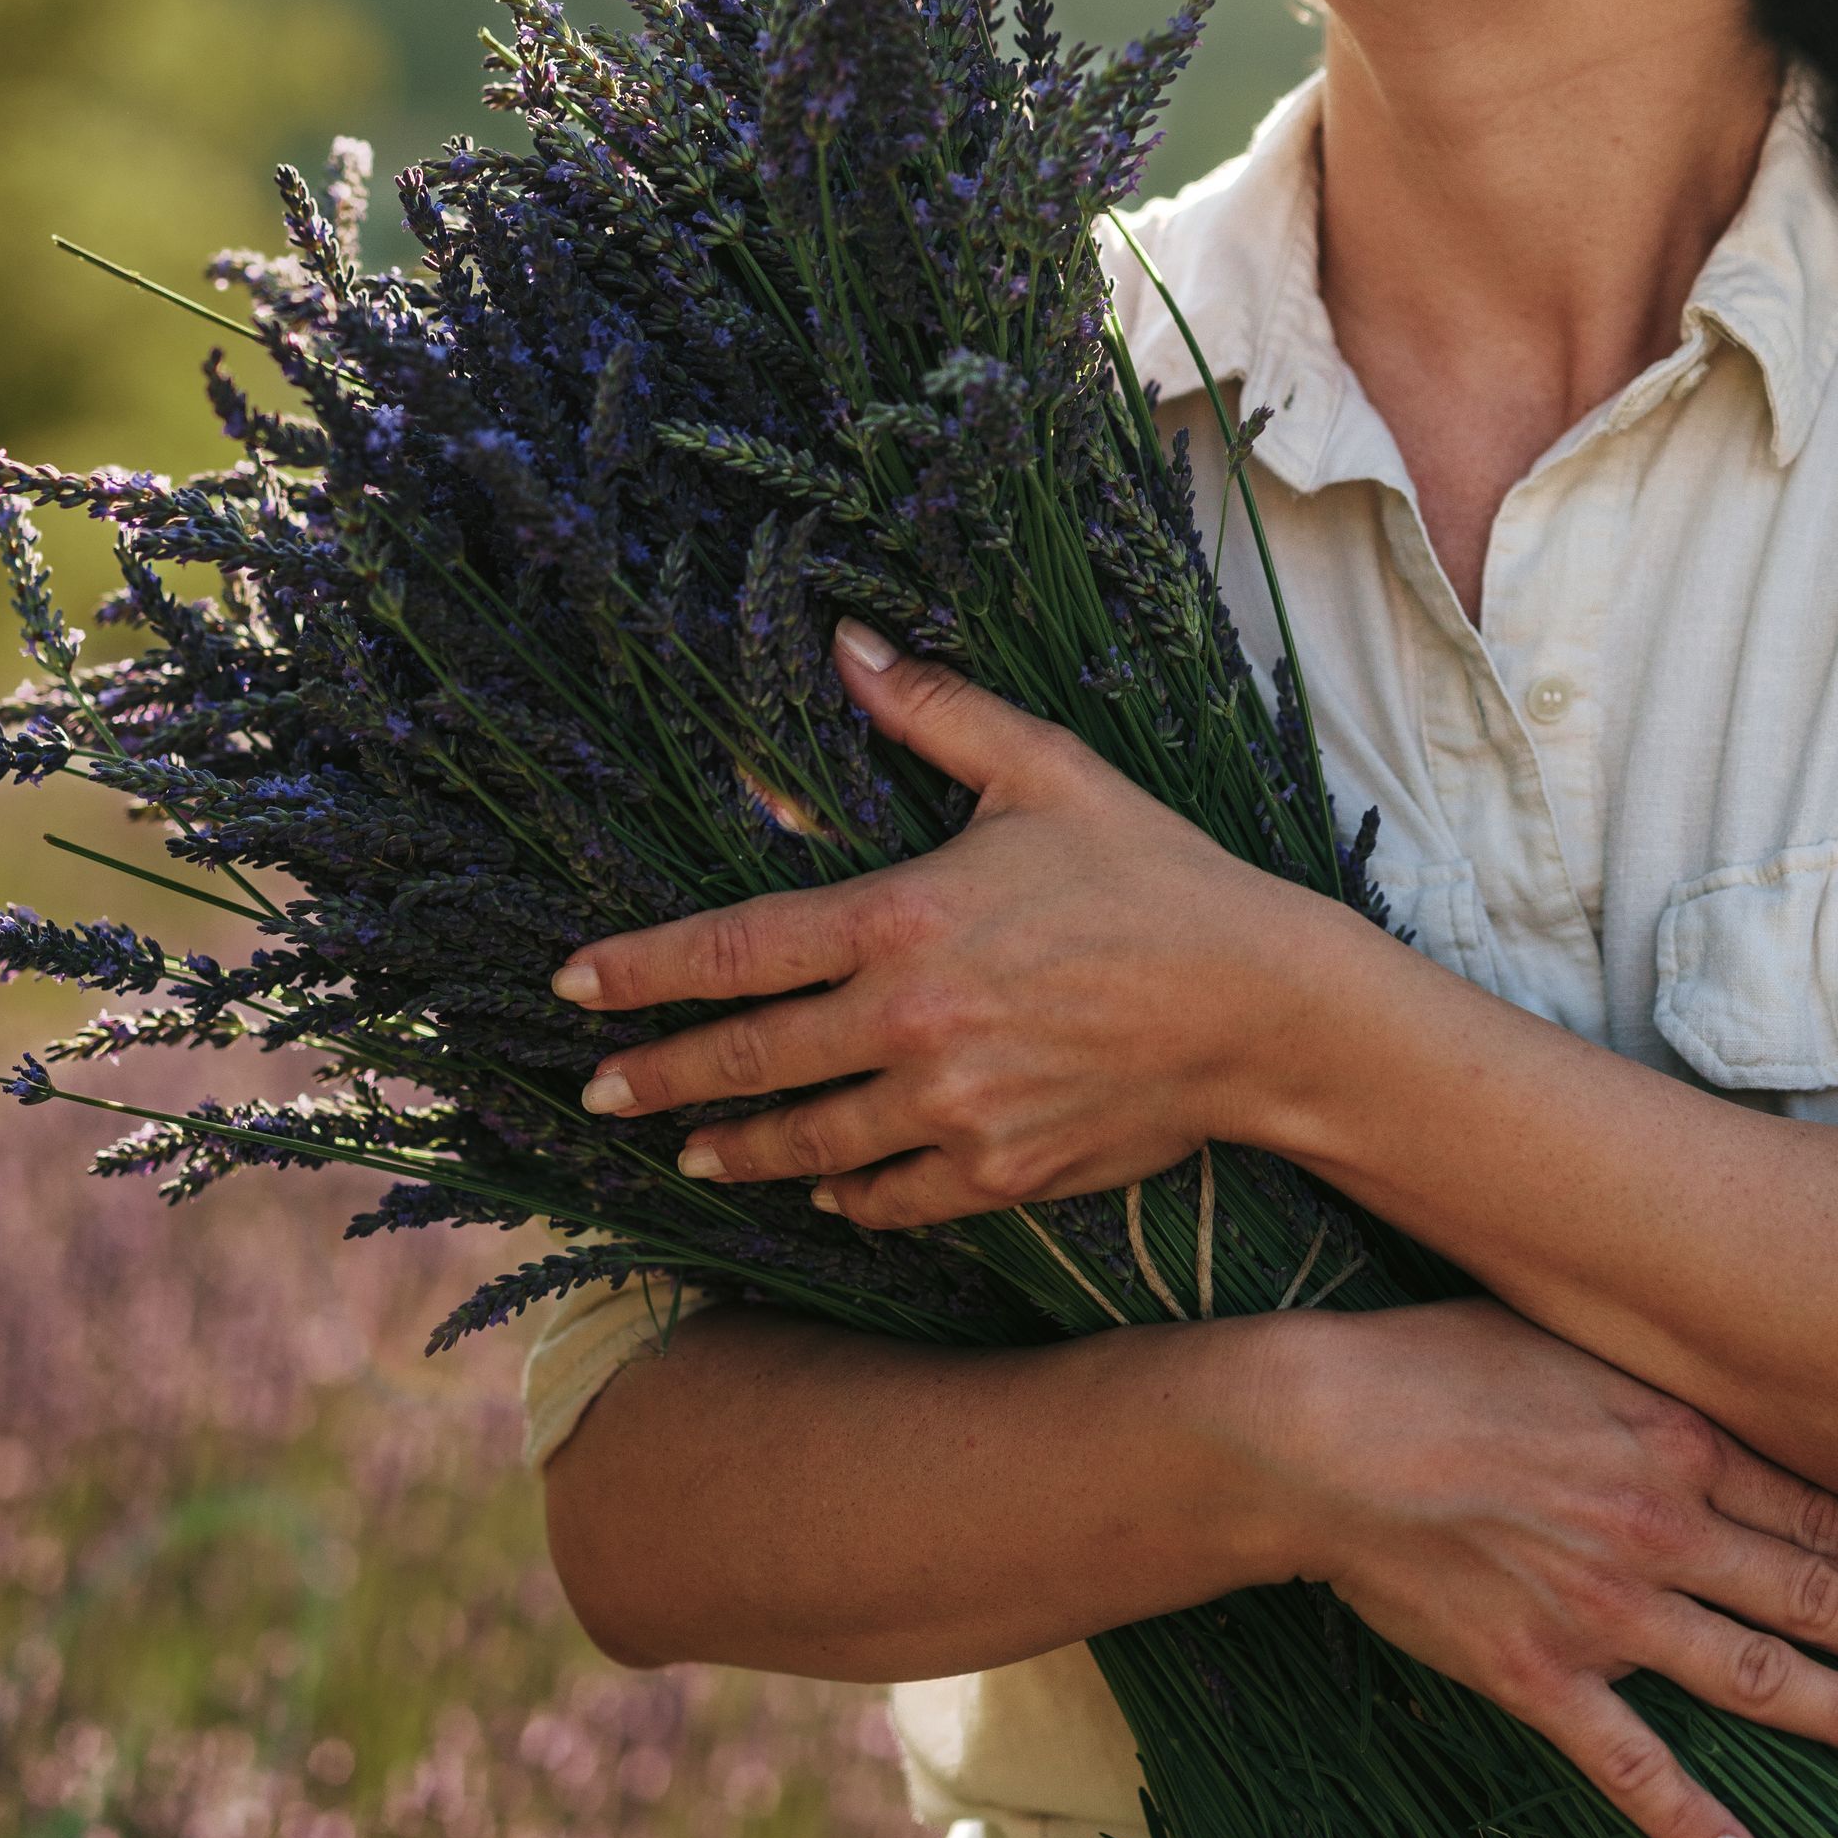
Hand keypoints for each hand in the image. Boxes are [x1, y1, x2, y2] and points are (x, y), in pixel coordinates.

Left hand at [553, 622, 1321, 1220]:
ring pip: (807, 1145)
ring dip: (735, 1149)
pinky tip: (818, 1187)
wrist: (1263, 1008)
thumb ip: (934, 711)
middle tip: (596, 1090)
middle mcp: (912, 1024)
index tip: (574, 987)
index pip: (738, 949)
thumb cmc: (1157, 876)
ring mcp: (952, 1110)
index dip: (644, 971)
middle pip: (749, 1060)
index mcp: (907, 920)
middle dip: (660, 1078)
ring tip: (690, 1152)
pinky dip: (843, 1194)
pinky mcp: (997, 1173)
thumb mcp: (1047, 770)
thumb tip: (842, 641)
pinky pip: (889, 1197)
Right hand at [1237, 1296, 1837, 1837]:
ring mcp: (1603, 1609)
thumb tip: (1718, 1389)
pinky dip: (1691, 1820)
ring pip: (1755, 1674)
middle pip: (1812, 1590)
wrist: (1326, 1429)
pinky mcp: (1537, 1675)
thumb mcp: (1569, 1337)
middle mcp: (1659, 1526)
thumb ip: (1653, 1383)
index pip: (1813, 1507)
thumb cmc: (1436, 1362)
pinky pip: (1630, 1764)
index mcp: (1670, 1438)